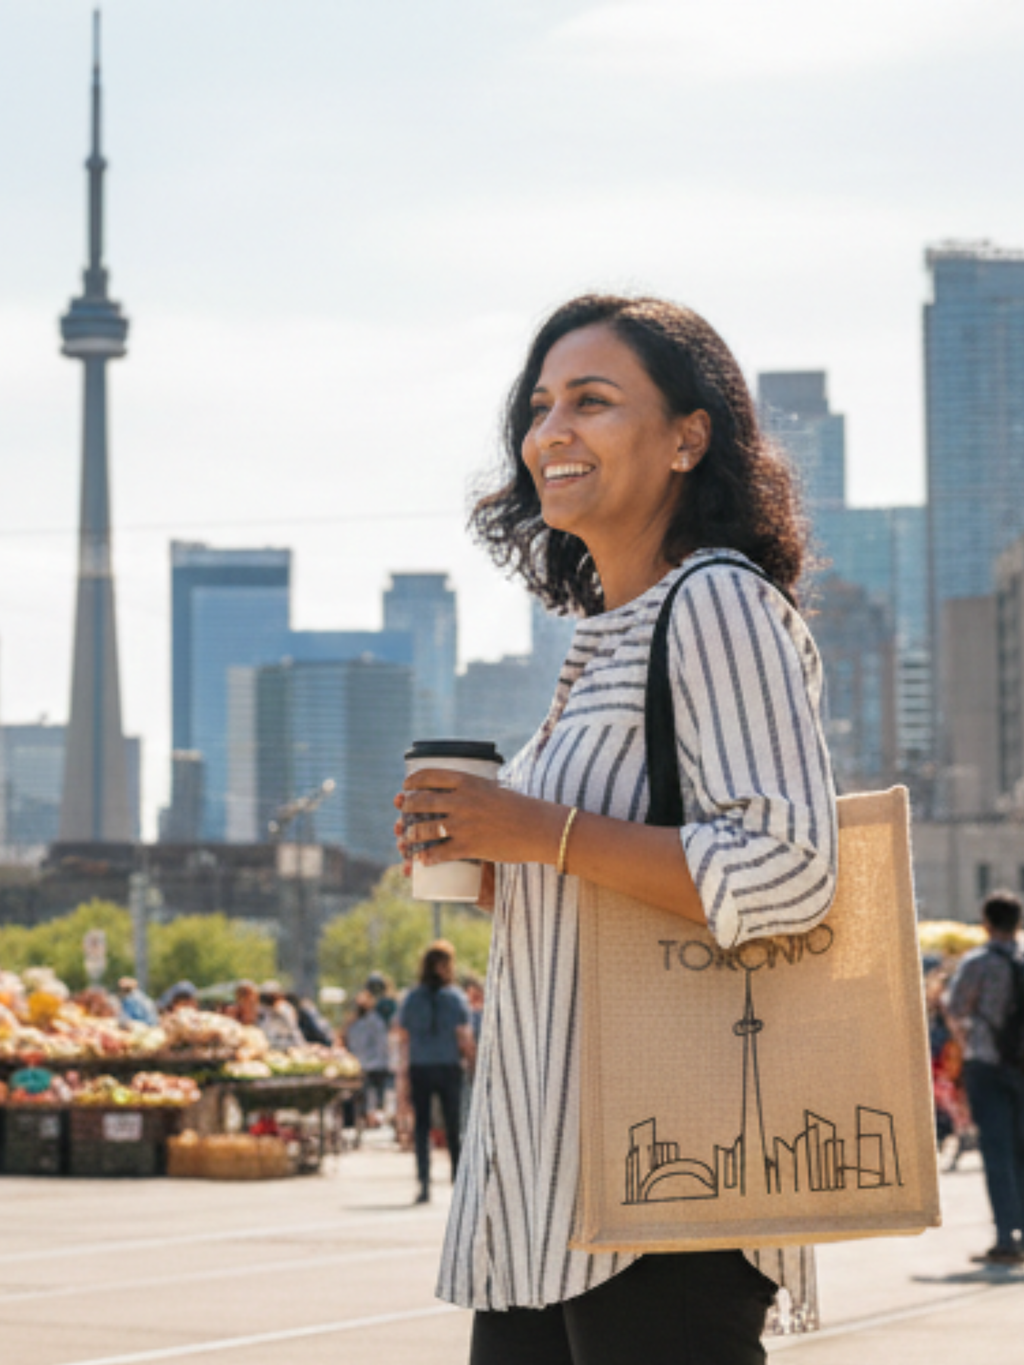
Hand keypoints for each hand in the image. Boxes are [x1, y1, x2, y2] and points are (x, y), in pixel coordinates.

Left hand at [393, 769, 564, 870]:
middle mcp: (461, 800)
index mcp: (467, 781)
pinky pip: (439, 852)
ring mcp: (463, 824)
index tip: (406, 788)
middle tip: (403, 814)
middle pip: (421, 801)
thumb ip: (476, 789)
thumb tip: (462, 791)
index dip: (412, 782)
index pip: (429, 775)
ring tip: (406, 838)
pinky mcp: (468, 846)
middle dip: (407, 808)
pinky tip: (421, 860)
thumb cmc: (519, 807)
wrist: (538, 827)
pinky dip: (426, 857)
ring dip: (410, 835)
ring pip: (424, 828)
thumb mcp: (494, 788)